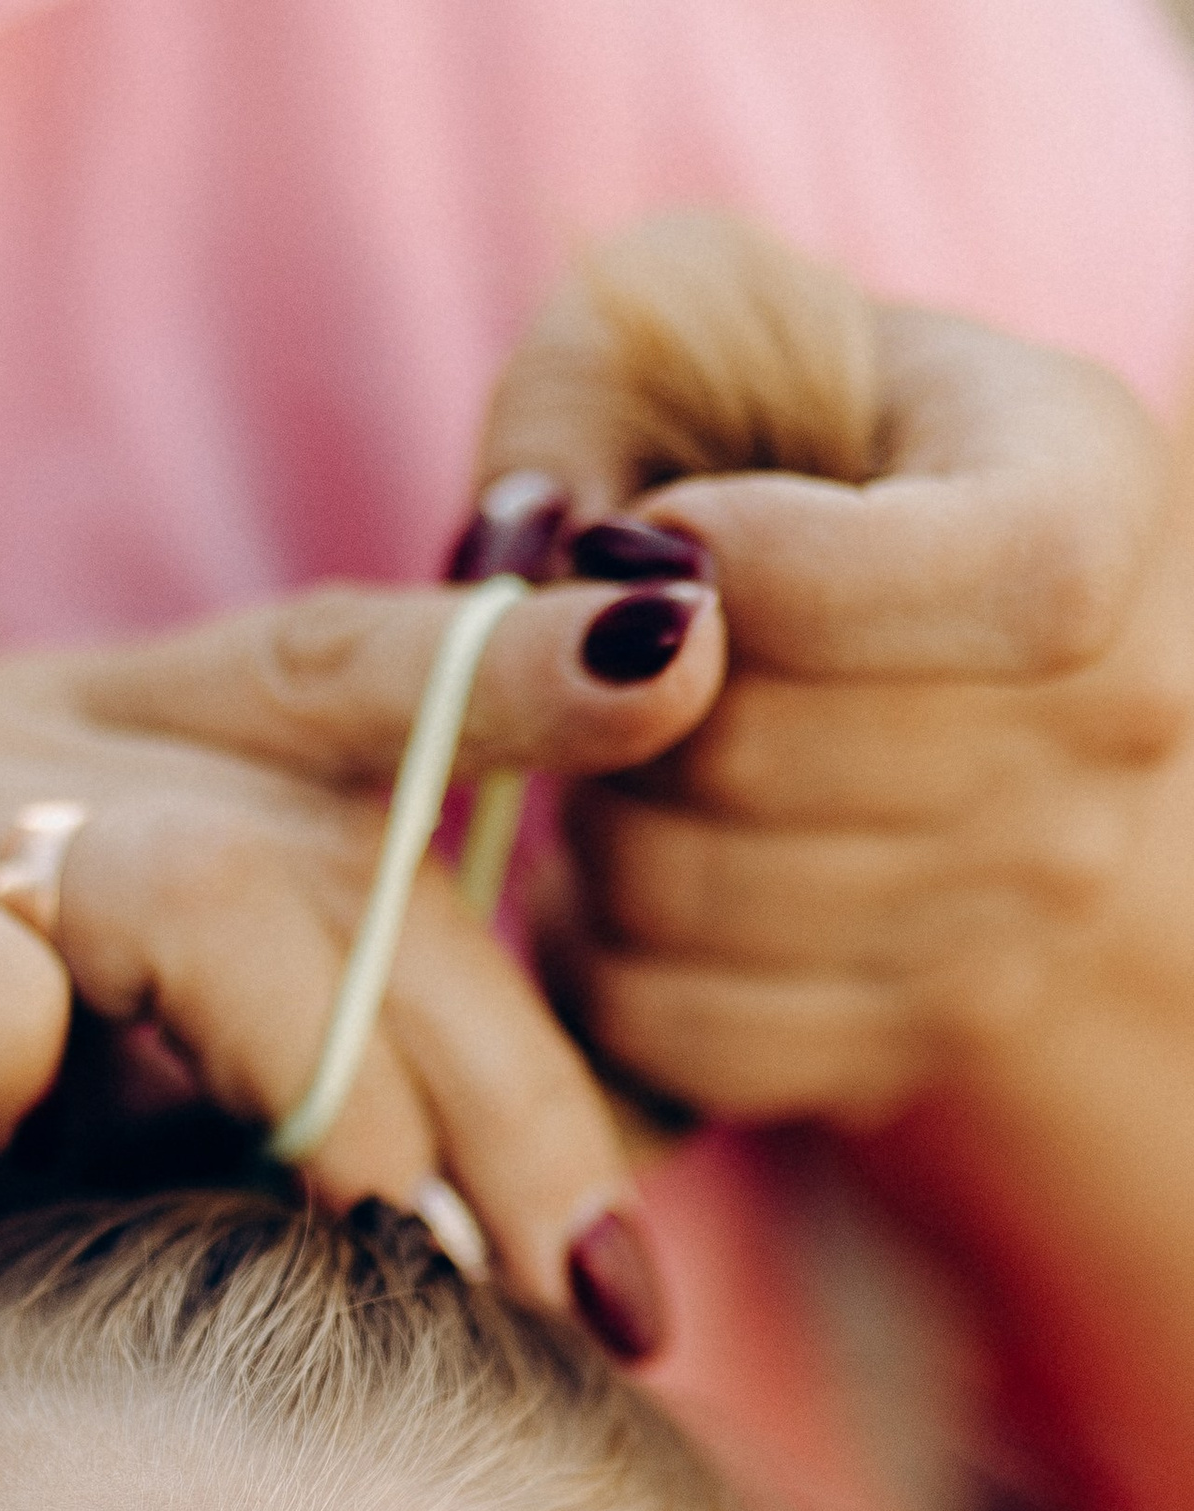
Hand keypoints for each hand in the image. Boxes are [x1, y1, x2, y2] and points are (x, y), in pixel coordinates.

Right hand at [0, 570, 726, 1391]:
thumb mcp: (89, 1132)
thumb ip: (261, 1084)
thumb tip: (511, 1189)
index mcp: (97, 754)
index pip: (357, 674)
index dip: (527, 676)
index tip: (700, 698)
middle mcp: (6, 747)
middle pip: (343, 831)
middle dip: (511, 1060)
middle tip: (614, 1287)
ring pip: (196, 881)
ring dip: (336, 1077)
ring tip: (414, 1262)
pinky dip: (19, 1085)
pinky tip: (8, 1194)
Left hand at [471, 254, 1192, 1132]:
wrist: (908, 646)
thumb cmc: (784, 450)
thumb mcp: (695, 336)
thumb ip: (588, 397)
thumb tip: (534, 554)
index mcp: (1098, 497)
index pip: (999, 580)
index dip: (775, 570)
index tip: (665, 535)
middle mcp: (1113, 724)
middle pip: (760, 756)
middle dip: (610, 707)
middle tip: (602, 664)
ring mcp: (1038, 907)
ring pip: (686, 903)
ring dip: (588, 829)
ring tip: (615, 760)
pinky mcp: (928, 1036)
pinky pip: (673, 1029)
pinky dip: (591, 955)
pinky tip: (614, 870)